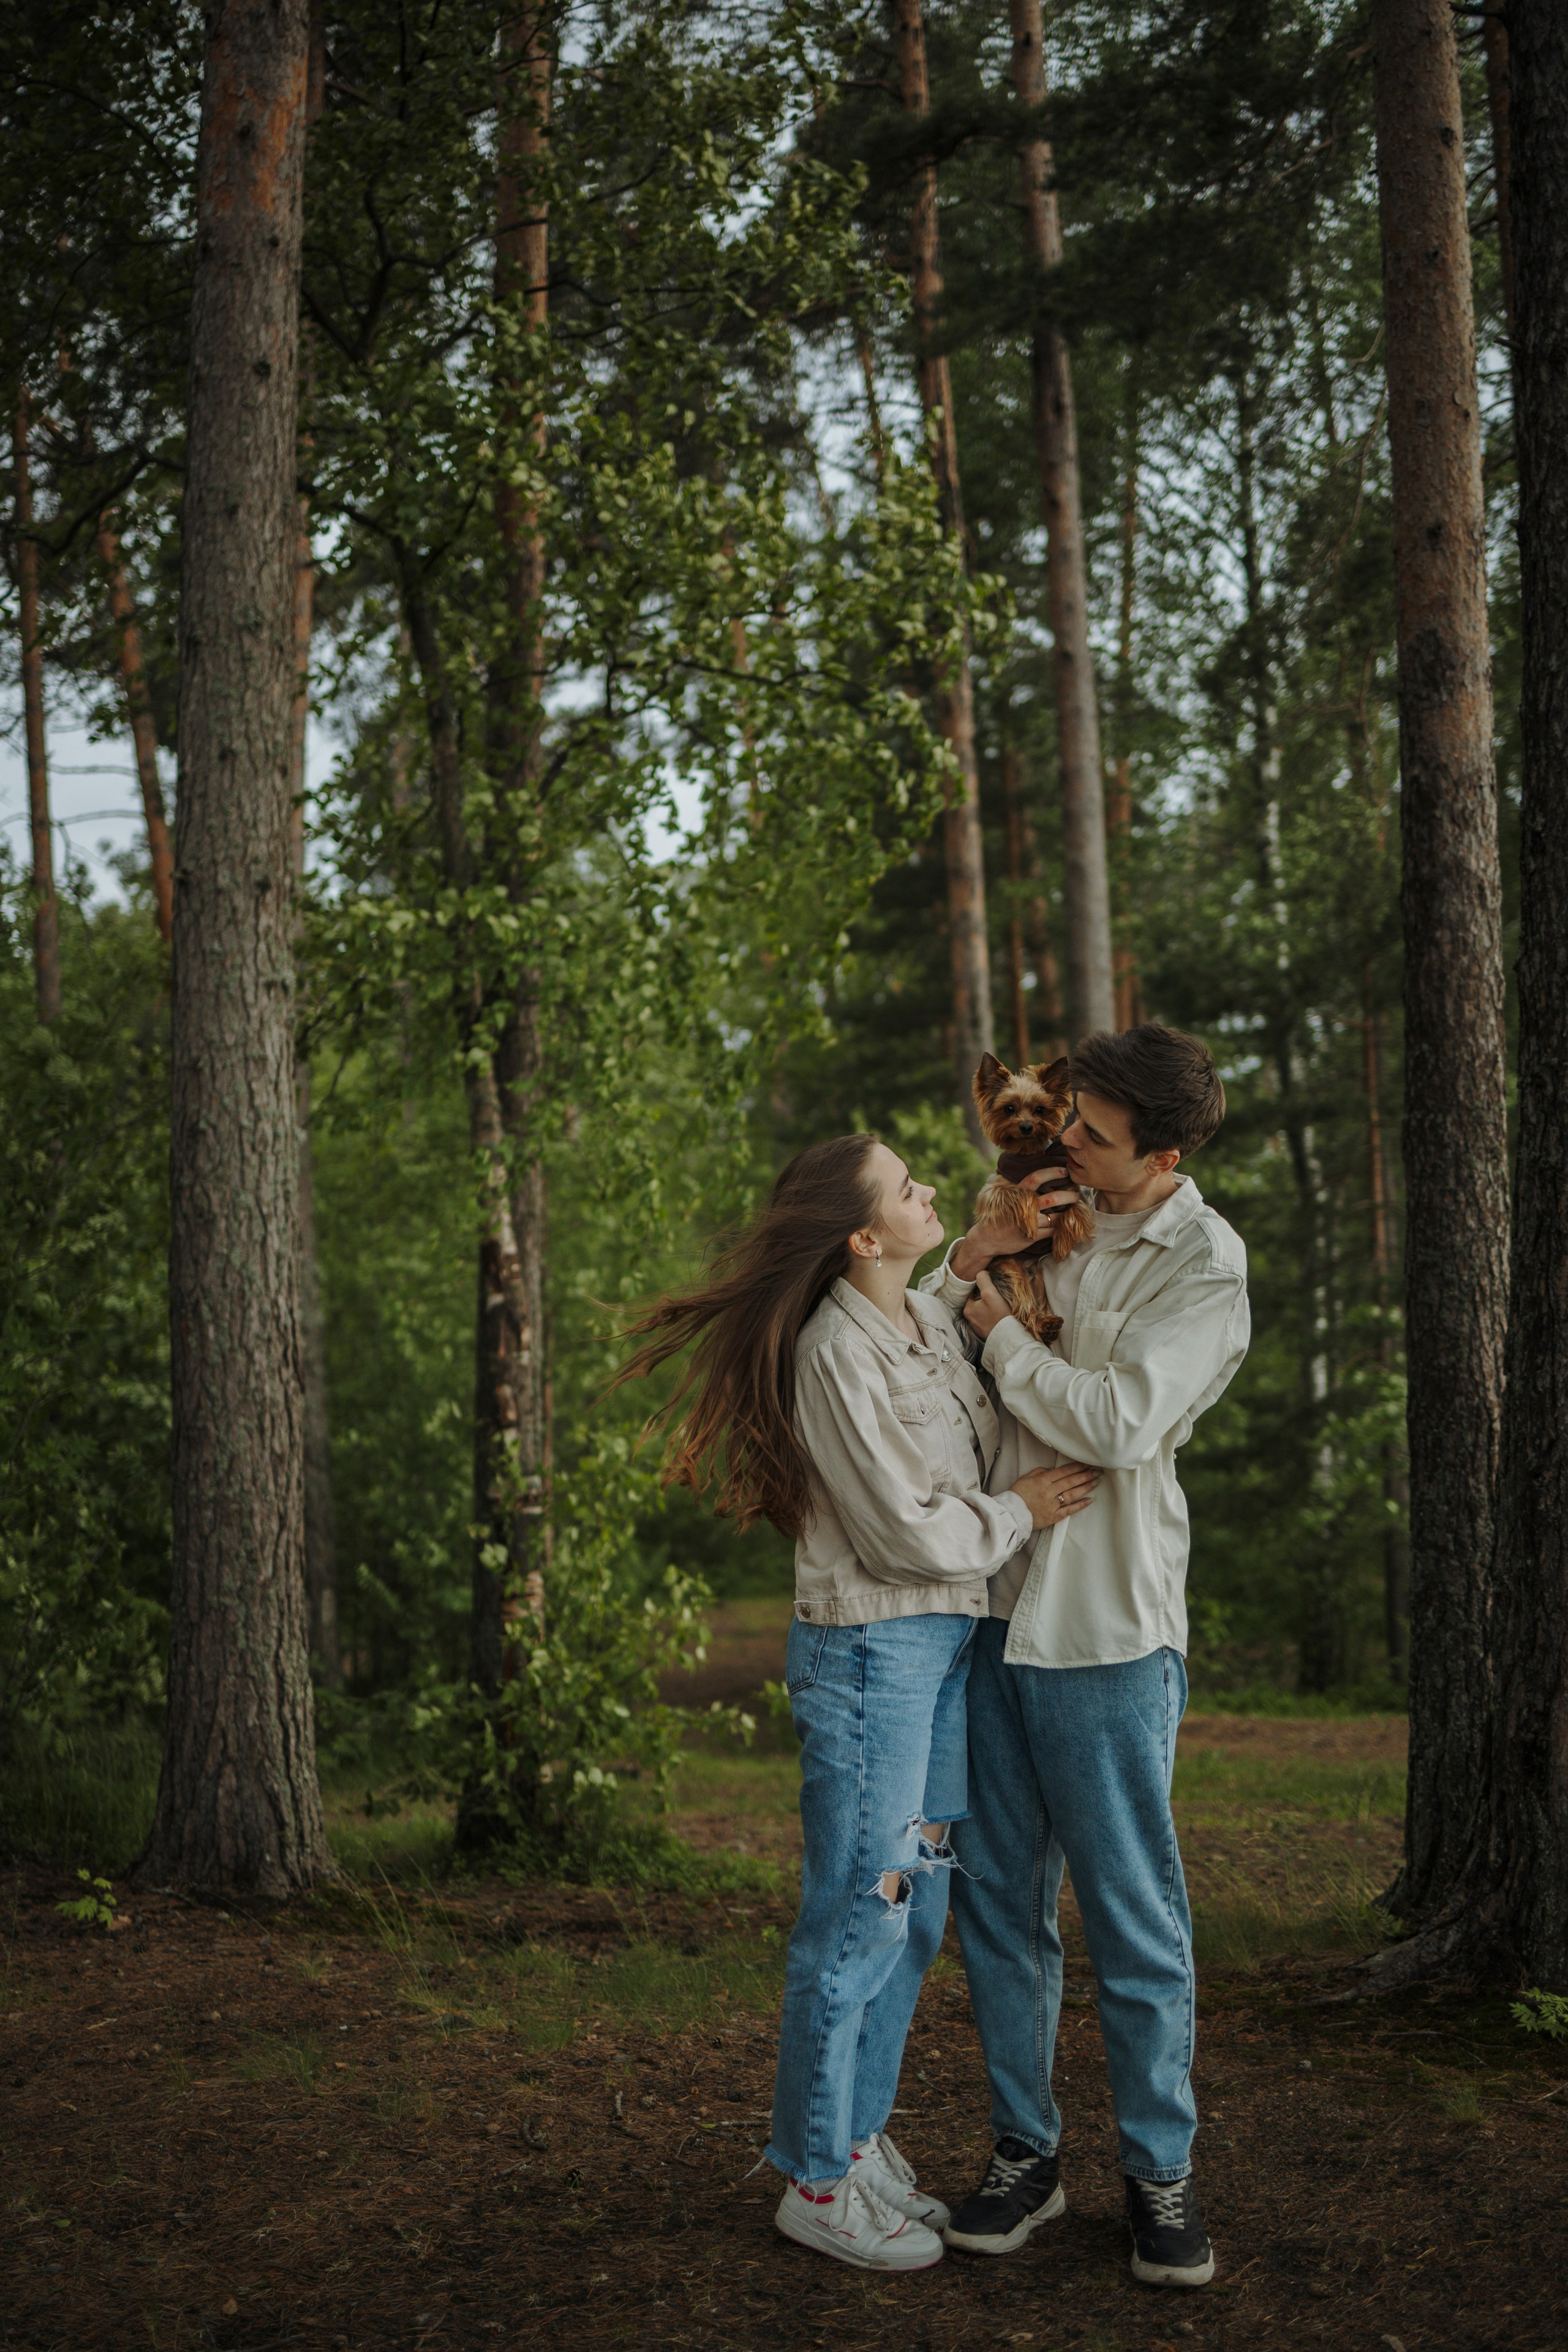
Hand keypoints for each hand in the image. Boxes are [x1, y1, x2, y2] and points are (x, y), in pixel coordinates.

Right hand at [950, 1181, 1081, 1282]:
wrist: (987, 1239)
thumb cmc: (999, 1216)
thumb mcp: (1005, 1198)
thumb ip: (1019, 1189)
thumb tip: (1035, 1176)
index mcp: (1018, 1194)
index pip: (1036, 1178)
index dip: (1052, 1172)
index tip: (1065, 1171)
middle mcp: (1025, 1207)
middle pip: (1053, 1198)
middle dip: (1068, 1195)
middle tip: (1075, 1194)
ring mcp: (1030, 1223)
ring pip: (1057, 1216)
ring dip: (1067, 1212)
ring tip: (1073, 1208)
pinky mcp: (1033, 1237)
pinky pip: (1053, 1231)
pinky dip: (1061, 1226)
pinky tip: (1064, 1223)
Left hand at [963, 1266, 1014, 1341]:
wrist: (1009, 1337)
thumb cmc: (999, 1314)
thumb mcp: (990, 1292)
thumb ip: (983, 1279)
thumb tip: (981, 1273)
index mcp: (967, 1309)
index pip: (974, 1292)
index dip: (985, 1288)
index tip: (995, 1289)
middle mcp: (969, 1319)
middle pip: (979, 1302)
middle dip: (988, 1299)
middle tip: (1000, 1298)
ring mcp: (978, 1328)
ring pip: (984, 1311)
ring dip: (991, 1308)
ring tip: (1002, 1307)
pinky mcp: (986, 1334)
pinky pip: (989, 1321)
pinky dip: (994, 1317)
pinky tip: (1002, 1317)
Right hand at [1010, 1461, 1100, 1529]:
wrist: (1011, 1514)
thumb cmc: (1017, 1494)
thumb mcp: (1026, 1477)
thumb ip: (1041, 1472)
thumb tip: (1054, 1470)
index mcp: (1042, 1480)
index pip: (1064, 1472)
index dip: (1077, 1467)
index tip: (1087, 1464)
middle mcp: (1049, 1491)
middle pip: (1071, 1481)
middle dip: (1086, 1475)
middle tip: (1097, 1471)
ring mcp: (1052, 1505)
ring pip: (1072, 1494)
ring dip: (1086, 1487)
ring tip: (1096, 1482)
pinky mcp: (1053, 1517)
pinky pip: (1069, 1511)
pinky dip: (1080, 1505)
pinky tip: (1090, 1500)